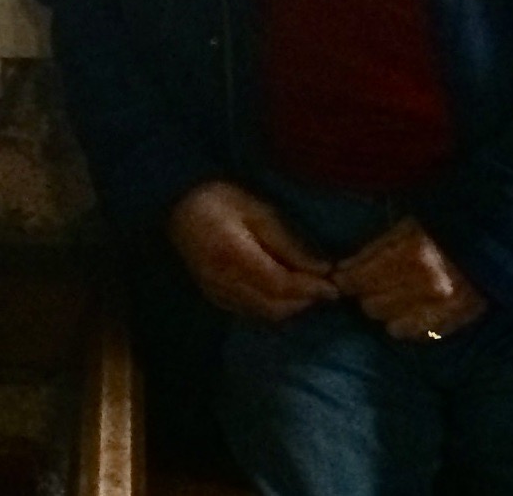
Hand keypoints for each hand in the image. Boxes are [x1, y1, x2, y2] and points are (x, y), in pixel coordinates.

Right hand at [167, 180, 339, 320]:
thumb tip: (322, 269)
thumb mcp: (257, 210)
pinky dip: (272, 306)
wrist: (178, 205)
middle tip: (325, 288)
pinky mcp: (214, 295)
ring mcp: (216, 291)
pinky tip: (283, 293)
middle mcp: (223, 280)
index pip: (280, 285)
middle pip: (274, 306)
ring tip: (308, 290)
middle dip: (304, 301)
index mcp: (234, 254)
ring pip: (264, 313)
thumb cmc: (219, 198)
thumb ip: (288, 242)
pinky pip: (250, 311)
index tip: (334, 286)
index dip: (310, 289)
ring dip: (290, 306)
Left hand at [334, 217, 486, 340]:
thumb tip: (342, 270)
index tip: (342, 278)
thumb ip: (375, 250)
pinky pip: (418, 335)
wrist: (498, 244)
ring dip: (386, 312)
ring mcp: (443, 307)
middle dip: (365, 296)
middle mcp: (425, 285)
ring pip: (391, 325)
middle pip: (370, 305)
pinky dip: (408, 326)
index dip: (345, 280)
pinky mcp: (457, 320)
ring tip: (392, 299)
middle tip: (370, 287)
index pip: (357, 279)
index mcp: (410, 254)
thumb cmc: (448, 229)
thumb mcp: (408, 226)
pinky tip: (408, 314)